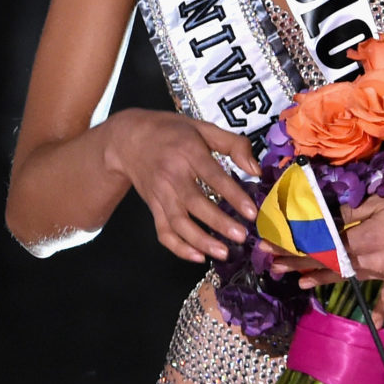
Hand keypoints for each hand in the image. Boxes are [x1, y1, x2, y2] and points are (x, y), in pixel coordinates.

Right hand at [101, 109, 260, 262]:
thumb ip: (233, 145)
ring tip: (223, 252)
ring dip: (200, 240)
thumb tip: (256, 169)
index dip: (233, 195)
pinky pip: (163, 231)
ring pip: (178, 222)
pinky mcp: (152, 207)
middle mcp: (172, 176)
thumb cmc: (172, 132)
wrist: (128, 139)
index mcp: (188, 153)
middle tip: (241, 236)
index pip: (214, 177)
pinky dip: (178, 247)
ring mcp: (159, 194)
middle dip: (219, 223)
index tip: (251, 212)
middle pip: (195, 204)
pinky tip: (197, 255)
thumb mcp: (204, 128)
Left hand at [274, 188, 383, 321]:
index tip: (271, 245)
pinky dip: (380, 310)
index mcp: (364, 238)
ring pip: (349, 276)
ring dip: (323, 278)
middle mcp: (370, 259)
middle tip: (274, 265)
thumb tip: (322, 211)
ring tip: (301, 282)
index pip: (319, 243)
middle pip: (328, 262)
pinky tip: (373, 326)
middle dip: (299, 263)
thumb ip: (352, 208)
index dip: (294, 245)